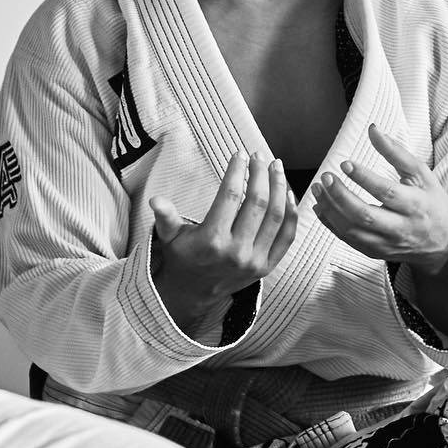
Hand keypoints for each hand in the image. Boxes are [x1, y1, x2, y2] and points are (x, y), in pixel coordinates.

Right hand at [149, 152, 297, 330]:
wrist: (192, 292)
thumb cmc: (181, 257)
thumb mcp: (169, 236)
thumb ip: (165, 216)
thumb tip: (155, 200)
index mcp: (212, 240)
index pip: (230, 196)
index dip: (237, 171)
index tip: (239, 154)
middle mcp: (236, 251)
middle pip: (257, 203)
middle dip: (261, 175)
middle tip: (259, 156)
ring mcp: (255, 260)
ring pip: (276, 217)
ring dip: (279, 188)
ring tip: (276, 168)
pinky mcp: (267, 267)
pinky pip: (286, 237)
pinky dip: (291, 214)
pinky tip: (288, 194)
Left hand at [311, 124, 447, 272]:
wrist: (443, 243)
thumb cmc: (430, 202)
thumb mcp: (422, 175)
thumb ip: (396, 152)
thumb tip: (372, 129)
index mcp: (416, 205)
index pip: (388, 193)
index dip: (364, 178)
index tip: (345, 164)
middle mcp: (402, 228)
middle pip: (366, 216)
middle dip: (341, 195)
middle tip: (325, 176)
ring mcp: (387, 243)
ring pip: (353, 230)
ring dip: (330, 208)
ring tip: (318, 187)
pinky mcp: (375, 252)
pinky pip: (347, 240)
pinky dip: (330, 223)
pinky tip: (320, 205)